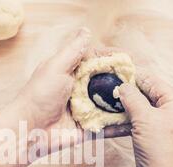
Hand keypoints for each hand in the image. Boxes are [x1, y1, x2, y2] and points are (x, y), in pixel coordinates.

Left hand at [17, 28, 131, 150]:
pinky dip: (119, 124)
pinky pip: (107, 125)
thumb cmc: (39, 95)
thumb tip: (85, 31)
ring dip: (124, 102)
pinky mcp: (88, 127)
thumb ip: (73, 51)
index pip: (97, 61)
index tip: (128, 59)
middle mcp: (80, 90)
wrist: (29, 129)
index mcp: (72, 73)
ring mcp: (85, 109)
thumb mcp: (56, 67)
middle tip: (140, 80)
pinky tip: (133, 121)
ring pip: (109, 103)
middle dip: (123, 81)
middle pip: (106, 82)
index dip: (112, 59)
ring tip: (143, 99)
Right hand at [118, 73, 172, 166]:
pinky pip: (137, 126)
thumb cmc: (159, 148)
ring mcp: (162, 128)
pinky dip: (124, 124)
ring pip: (140, 112)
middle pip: (147, 97)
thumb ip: (132, 98)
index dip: (137, 77)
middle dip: (128, 93)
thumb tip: (123, 86)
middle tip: (109, 87)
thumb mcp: (144, 118)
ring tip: (105, 103)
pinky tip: (109, 123)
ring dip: (123, 109)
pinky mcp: (152, 140)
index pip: (155, 83)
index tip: (119, 72)